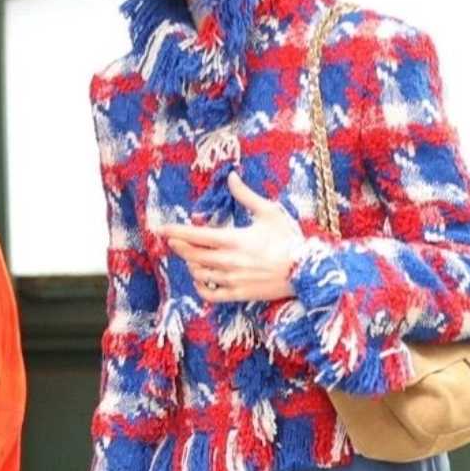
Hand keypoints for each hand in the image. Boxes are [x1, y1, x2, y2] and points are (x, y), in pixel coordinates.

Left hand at [156, 175, 303, 302]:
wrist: (308, 271)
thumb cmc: (289, 239)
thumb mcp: (269, 212)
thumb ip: (246, 196)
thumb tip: (231, 176)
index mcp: (234, 240)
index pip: (195, 235)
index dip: (175, 231)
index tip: (160, 228)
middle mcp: (228, 261)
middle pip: (191, 254)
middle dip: (179, 246)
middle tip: (173, 240)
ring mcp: (231, 280)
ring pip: (197, 273)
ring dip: (191, 263)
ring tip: (193, 255)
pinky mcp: (237, 294)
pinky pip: (208, 294)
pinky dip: (200, 286)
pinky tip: (201, 278)